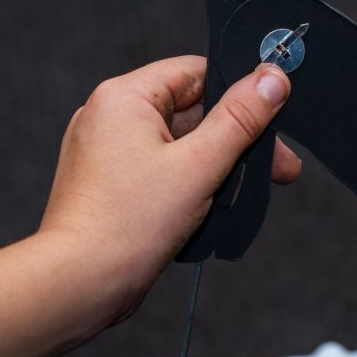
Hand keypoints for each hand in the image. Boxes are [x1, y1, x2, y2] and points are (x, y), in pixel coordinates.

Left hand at [40, 56, 296, 302]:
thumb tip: (272, 76)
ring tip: (241, 196)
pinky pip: (160, 169)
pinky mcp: (109, 182)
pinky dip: (189, 184)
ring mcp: (106, 150)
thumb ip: (240, 119)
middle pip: (191, 110)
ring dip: (215, 167)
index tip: (274, 116)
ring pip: (178, 144)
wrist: (78, 283)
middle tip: (278, 168)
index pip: (196, 73)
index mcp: (124, 96)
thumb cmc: (128, 224)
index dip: (238, 93)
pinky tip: (212, 210)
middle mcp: (109, 115)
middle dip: (235, 140)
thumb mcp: (199, 165)